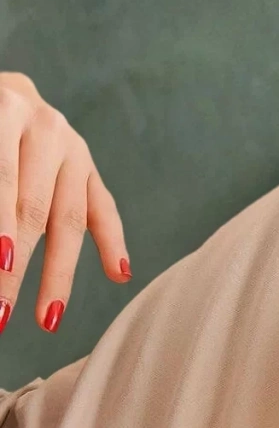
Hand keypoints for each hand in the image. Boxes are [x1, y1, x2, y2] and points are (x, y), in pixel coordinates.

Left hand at [0, 71, 129, 334]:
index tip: (0, 267)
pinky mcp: (89, 169)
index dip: (2, 226)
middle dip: (18, 268)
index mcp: (5, 106)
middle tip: (2, 314)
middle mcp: (45, 125)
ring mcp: (73, 148)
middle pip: (35, 209)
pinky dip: (113, 242)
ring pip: (70, 219)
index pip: (4, 179)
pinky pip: (104, 210)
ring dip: (58, 275)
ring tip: (48, 320)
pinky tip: (118, 276)